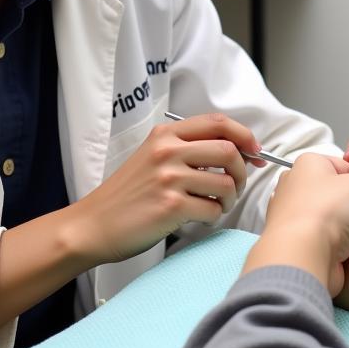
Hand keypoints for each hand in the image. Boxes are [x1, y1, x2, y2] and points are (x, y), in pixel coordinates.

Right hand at [71, 113, 258, 264]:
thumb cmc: (128, 195)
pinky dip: (214, 216)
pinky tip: (201, 217)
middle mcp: (168, 151)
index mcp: (165, 135)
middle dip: (242, 171)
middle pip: (229, 150)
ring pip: (226, 183)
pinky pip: (213, 209)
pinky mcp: (171, 206)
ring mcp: (169, 178)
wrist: (94, 224)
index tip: (254, 152)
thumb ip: (188, 148)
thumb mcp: (152, 157)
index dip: (245, 136)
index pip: (219, 122)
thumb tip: (237, 151)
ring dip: (230, 199)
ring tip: (217, 205)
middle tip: (236, 186)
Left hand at [245, 153, 348, 295]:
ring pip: (334, 215)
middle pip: (340, 191)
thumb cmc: (324, 212)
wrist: (303, 255)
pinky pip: (327, 235)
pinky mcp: (299, 239)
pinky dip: (339, 240)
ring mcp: (295, 214)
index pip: (346, 166)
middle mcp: (297, 185)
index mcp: (308, 164)